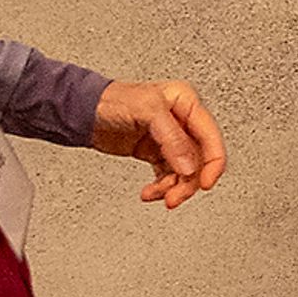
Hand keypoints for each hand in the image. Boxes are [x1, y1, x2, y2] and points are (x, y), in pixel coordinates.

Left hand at [92, 79, 226, 209]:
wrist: (84, 111)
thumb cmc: (113, 100)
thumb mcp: (148, 111)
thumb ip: (173, 139)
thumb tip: (190, 167)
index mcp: (187, 104)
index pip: (210, 138)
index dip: (213, 163)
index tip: (205, 183)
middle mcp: (182, 122)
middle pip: (199, 160)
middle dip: (187, 182)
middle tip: (174, 196)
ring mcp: (170, 139)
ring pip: (184, 172)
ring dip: (172, 188)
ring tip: (157, 195)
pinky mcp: (156, 152)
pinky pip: (168, 175)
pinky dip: (161, 187)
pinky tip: (150, 192)